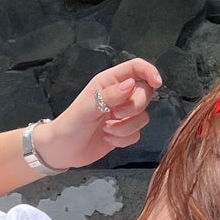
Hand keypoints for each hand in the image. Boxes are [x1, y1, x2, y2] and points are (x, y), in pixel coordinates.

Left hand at [33, 58, 162, 169]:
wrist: (62, 151)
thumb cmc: (70, 125)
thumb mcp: (86, 108)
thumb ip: (109, 95)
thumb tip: (131, 85)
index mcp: (109, 82)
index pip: (135, 68)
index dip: (149, 72)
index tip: (157, 83)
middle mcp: (118, 95)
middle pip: (145, 93)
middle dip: (134, 107)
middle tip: (115, 115)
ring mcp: (123, 114)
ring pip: (143, 116)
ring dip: (126, 127)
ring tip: (106, 130)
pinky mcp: (124, 131)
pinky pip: (137, 134)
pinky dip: (124, 139)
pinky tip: (108, 138)